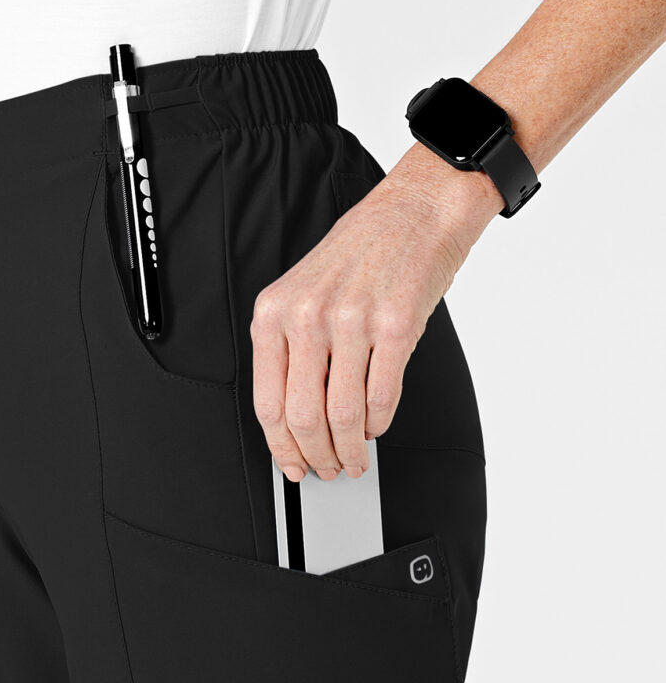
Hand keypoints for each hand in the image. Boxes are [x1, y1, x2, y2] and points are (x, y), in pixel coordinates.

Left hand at [251, 147, 501, 480]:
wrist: (414, 213)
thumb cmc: (362, 251)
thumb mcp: (303, 292)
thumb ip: (291, 349)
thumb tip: (295, 419)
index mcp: (275, 312)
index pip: (268, 402)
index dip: (280, 446)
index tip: (291, 464)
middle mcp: (308, 316)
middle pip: (303, 417)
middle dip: (316, 456)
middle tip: (327, 469)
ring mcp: (353, 322)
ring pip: (343, 415)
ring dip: (350, 449)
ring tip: (355, 459)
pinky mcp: (396, 327)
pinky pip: (382, 396)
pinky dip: (379, 423)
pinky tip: (376, 427)